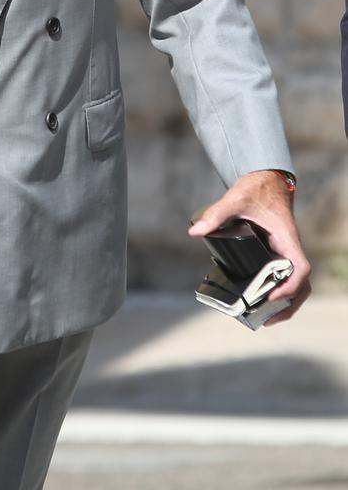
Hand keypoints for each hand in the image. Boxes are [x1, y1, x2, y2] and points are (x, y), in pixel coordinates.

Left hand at [188, 170, 310, 323]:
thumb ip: (217, 214)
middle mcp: (289, 247)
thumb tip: (195, 231)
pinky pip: (284, 275)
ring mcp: (284, 251)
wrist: (265, 179)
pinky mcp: (276, 251)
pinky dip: (278, 290)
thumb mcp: (235, 199)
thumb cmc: (255, 188)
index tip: (271, 297)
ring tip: (263, 318)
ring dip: (285, 302)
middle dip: (288, 305)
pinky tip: (260, 300)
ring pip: (295, 283)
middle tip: (266, 319)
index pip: (300, 268)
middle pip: (302, 284)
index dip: (290, 287)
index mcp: (286, 237)